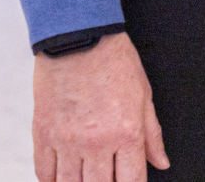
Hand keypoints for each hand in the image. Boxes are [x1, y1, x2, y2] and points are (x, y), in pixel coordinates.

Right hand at [32, 31, 167, 180]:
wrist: (80, 37)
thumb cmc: (114, 61)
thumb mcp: (144, 96)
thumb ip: (152, 135)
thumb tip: (161, 162)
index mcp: (126, 133)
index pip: (130, 181)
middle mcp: (96, 142)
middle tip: (106, 176)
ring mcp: (66, 141)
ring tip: (86, 176)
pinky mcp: (43, 135)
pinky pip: (44, 173)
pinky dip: (52, 181)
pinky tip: (61, 177)